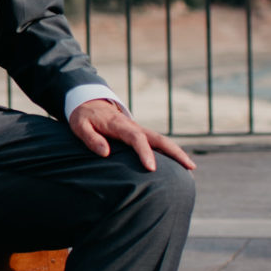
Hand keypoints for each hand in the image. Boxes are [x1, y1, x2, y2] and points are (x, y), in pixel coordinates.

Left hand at [67, 98, 195, 172]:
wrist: (89, 102)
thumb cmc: (83, 116)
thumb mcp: (79, 126)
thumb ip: (91, 139)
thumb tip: (106, 153)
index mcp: (120, 125)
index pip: (137, 139)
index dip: (145, 153)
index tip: (152, 168)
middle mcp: (134, 127)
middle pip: (159, 138)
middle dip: (175, 152)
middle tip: (189, 167)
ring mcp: (139, 130)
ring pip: (162, 140)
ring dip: (177, 152)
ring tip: (191, 168)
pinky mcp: (139, 134)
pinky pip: (157, 143)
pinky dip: (169, 152)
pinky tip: (177, 165)